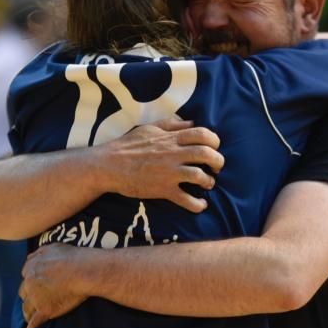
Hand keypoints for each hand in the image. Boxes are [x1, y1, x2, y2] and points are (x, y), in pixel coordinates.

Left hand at [20, 244, 88, 327]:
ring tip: (33, 317)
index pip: (26, 276)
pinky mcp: (45, 310)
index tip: (39, 285)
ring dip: (29, 312)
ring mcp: (36, 297)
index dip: (33, 281)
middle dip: (29, 296)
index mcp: (31, 267)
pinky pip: (34, 323)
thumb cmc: (74, 257)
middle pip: (24, 292)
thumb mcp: (54, 247)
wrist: (84, 270)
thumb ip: (39, 253)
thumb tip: (30, 257)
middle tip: (38, 300)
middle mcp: (29, 282)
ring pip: (26, 308)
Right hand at [100, 118, 224, 212]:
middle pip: (206, 154)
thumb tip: (190, 122)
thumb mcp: (149, 128)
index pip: (202, 134)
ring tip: (208, 184)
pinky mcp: (163, 190)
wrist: (109, 165)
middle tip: (217, 167)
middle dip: (218, 161)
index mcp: (170, 138)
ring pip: (199, 176)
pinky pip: (185, 199)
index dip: (214, 140)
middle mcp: (173, 154)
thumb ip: (171, 124)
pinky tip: (200, 205)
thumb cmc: (127, 145)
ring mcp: (169, 173)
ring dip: (209, 181)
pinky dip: (197, 204)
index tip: (214, 147)